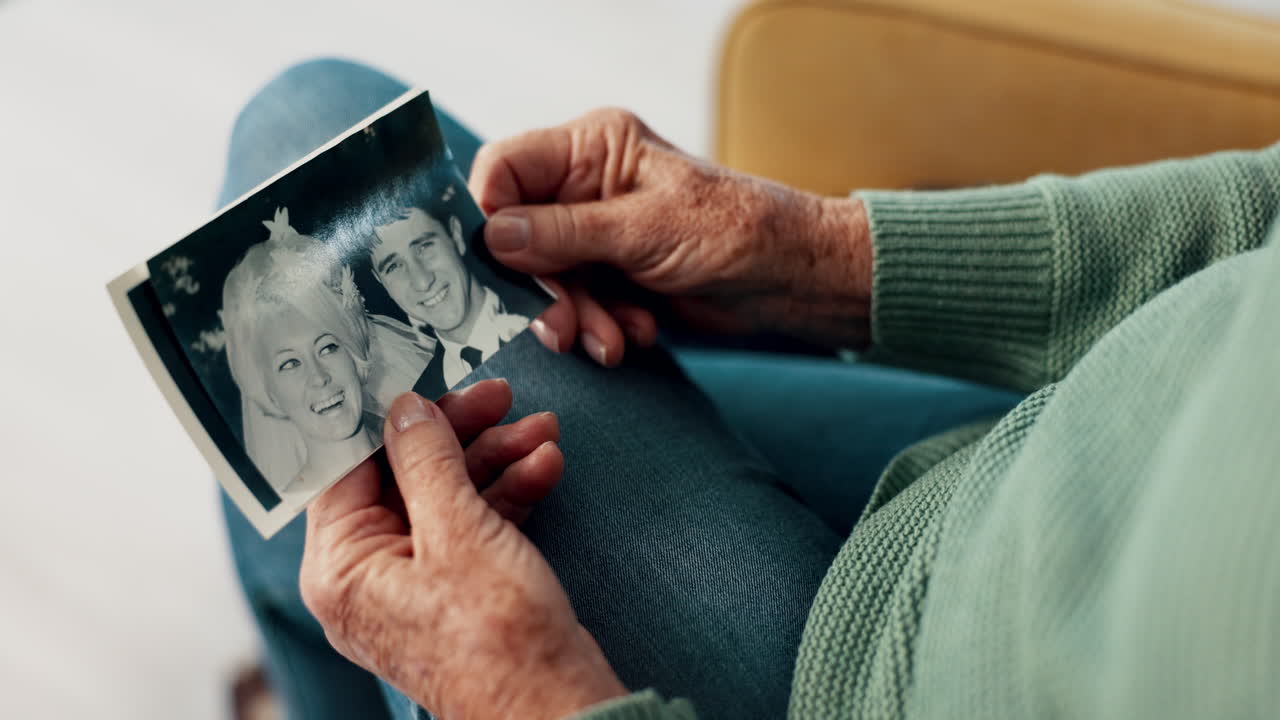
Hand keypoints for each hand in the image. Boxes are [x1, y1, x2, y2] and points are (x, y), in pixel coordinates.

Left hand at [300, 380, 625, 718]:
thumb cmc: (497, 642)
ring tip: (542, 433)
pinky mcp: (459, 590)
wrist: (555, 707)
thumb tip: (405, 409)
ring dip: (496, 460)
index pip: (349, 468)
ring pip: (447, 497)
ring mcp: (416, 584)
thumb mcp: (458, 531)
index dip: (392, 420)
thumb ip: (426, 460)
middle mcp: (368, 576)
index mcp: (340, 567)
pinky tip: (544, 469)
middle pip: (404, 477)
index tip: (428, 381)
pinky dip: (508, 495)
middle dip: (461, 435)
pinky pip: (473, 526)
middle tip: (500, 397)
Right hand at [469, 108, 872, 366]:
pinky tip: (637, 334)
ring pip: (546, 278)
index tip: (496, 265)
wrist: (790, 280)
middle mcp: (587, 184)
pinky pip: (577, 303)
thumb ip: (564, 233)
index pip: (505, 168)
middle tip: (560, 328)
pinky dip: (600, 325)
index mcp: (594, 146)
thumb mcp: (646, 229)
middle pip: (519, 234)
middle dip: (542, 288)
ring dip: (577, 317)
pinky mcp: (611, 272)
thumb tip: (492, 236)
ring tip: (615, 341)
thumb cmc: (737, 231)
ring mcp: (598, 231)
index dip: (489, 216)